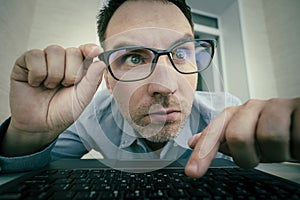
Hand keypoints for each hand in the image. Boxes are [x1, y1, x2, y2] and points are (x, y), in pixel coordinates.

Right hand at [2, 44, 105, 155]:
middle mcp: (63, 61)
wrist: (39, 125)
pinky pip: (35, 56)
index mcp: (79, 68)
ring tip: (49, 86)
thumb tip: (101, 63)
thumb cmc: (62, 112)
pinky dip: (37, 73)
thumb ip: (92, 81)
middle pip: (72, 51)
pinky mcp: (26, 62)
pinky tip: (35, 83)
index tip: (96, 52)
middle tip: (64, 86)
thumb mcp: (82, 99)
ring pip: (54, 50)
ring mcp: (45, 60)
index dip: (90, 49)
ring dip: (54, 74)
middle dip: (71, 73)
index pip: (87, 51)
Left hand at [185, 98, 299, 177]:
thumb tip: (192, 141)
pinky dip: (296, 146)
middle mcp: (253, 107)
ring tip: (282, 147)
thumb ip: (220, 140)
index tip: (192, 172)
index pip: (214, 133)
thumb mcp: (246, 138)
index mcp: (236, 115)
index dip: (203, 152)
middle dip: (248, 156)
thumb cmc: (273, 132)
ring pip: (270, 137)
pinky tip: (296, 141)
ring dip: (277, 153)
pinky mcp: (299, 107)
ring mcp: (277, 106)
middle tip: (260, 156)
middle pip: (238, 136)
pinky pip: (296, 134)